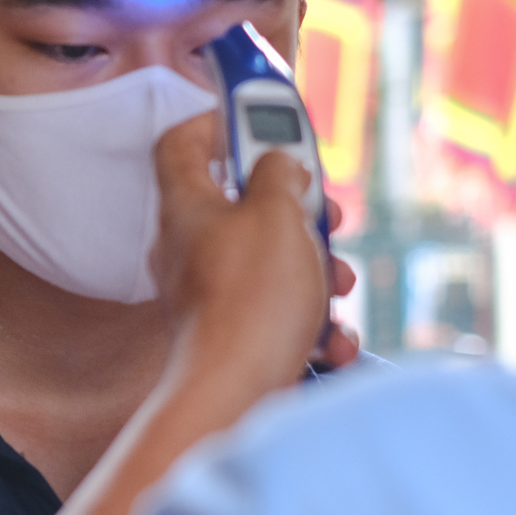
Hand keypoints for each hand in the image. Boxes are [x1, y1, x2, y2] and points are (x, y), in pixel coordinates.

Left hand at [149, 114, 335, 397]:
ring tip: (336, 285)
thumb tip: (280, 163)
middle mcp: (188, 249)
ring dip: (316, 269)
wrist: (235, 393)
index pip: (179, 145)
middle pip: (243, 206)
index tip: (258, 121)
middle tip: (327, 215)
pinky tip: (328, 338)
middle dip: (298, 209)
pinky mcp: (233, 336)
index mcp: (185, 208)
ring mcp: (208, 295)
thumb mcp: (275, 212)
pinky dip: (311, 321)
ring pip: (272, 261)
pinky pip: (279, 312)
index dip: (215, 123)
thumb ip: (279, 173)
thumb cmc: (250, 298)